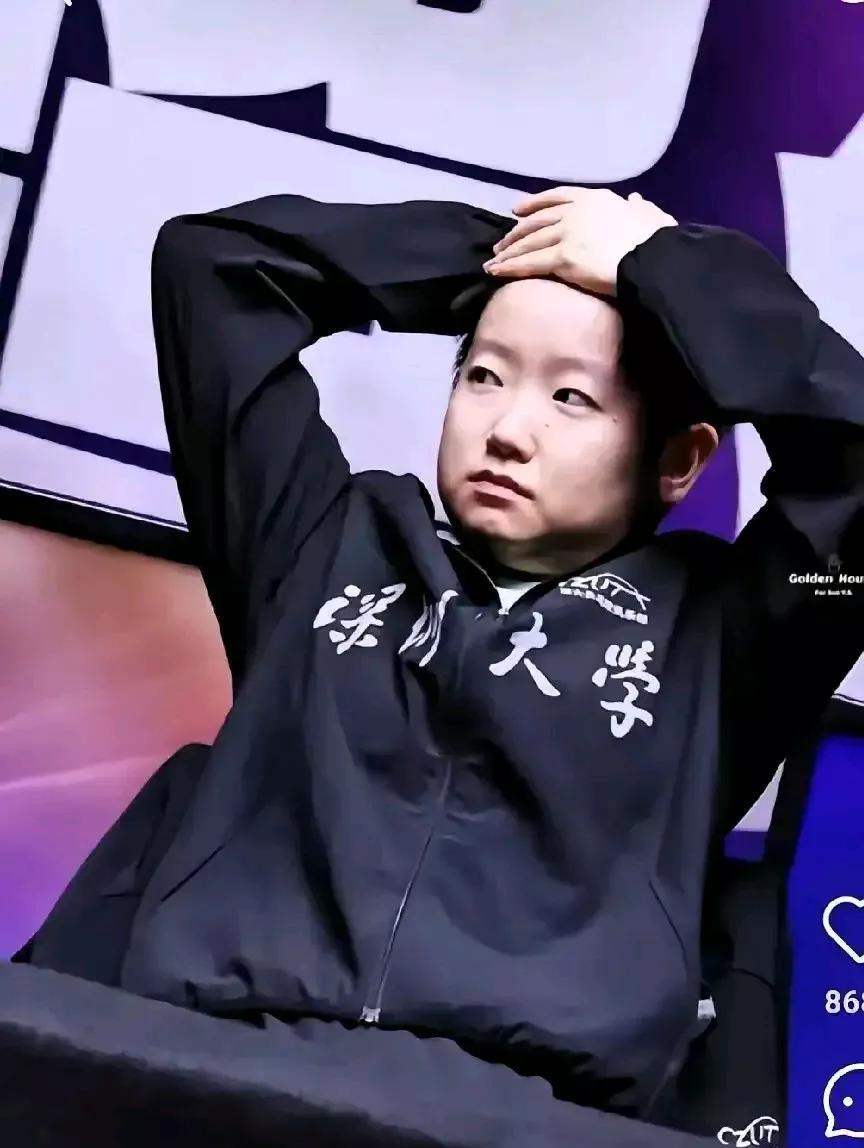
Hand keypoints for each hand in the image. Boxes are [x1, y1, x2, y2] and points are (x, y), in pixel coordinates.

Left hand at [484, 187, 676, 295]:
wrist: (654, 260)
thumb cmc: (656, 242)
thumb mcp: (650, 216)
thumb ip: (639, 208)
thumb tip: (636, 199)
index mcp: (597, 198)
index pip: (557, 197)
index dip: (534, 203)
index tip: (517, 210)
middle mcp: (578, 211)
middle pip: (538, 220)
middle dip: (516, 232)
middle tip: (500, 243)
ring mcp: (568, 232)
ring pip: (530, 241)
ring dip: (508, 251)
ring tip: (493, 261)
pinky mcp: (563, 256)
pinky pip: (530, 262)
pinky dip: (510, 267)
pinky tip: (495, 272)